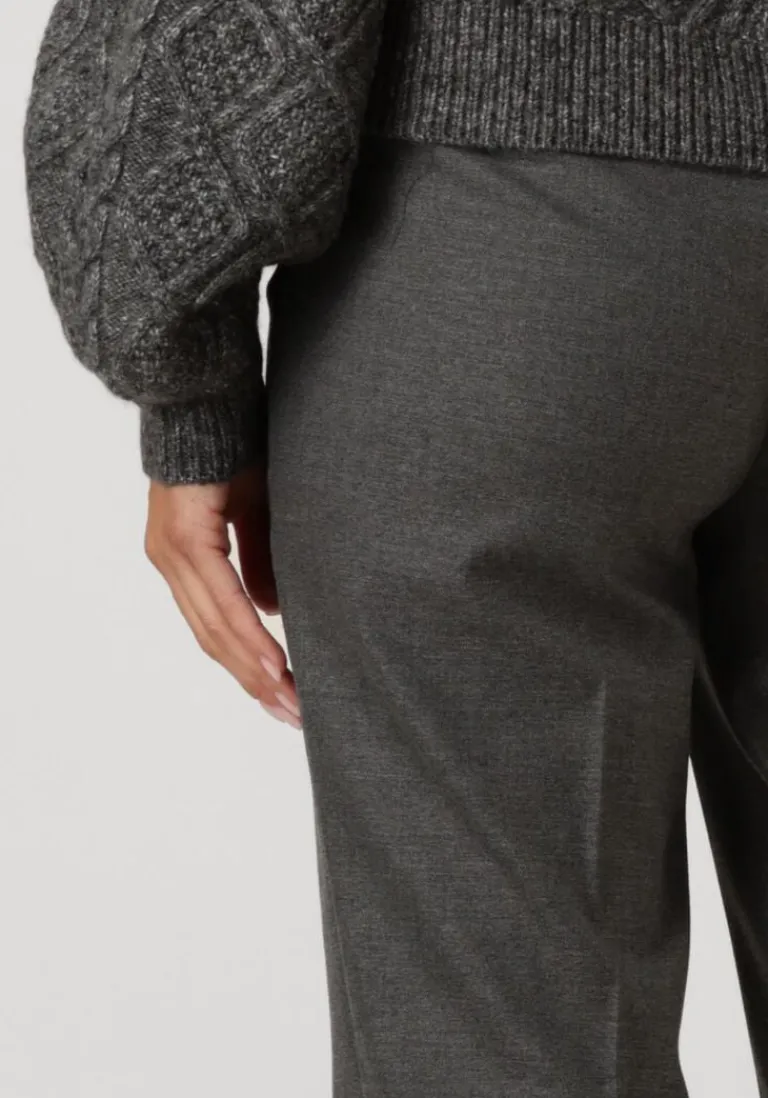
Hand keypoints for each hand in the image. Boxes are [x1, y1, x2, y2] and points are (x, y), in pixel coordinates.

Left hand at [144, 463, 301, 728]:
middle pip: (213, 638)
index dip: (249, 667)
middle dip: (255, 682)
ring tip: (290, 700)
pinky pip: (219, 597)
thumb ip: (260, 560)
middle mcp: (171, 561)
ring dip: (255, 668)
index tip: (282, 699)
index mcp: (186, 558)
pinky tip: (273, 661)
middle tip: (293, 716)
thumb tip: (272, 609)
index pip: (216, 627)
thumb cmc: (234, 446)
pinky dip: (248, 633)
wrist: (206, 394)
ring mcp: (172, 552)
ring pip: (214, 627)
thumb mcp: (256, 511)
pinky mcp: (184, 537)